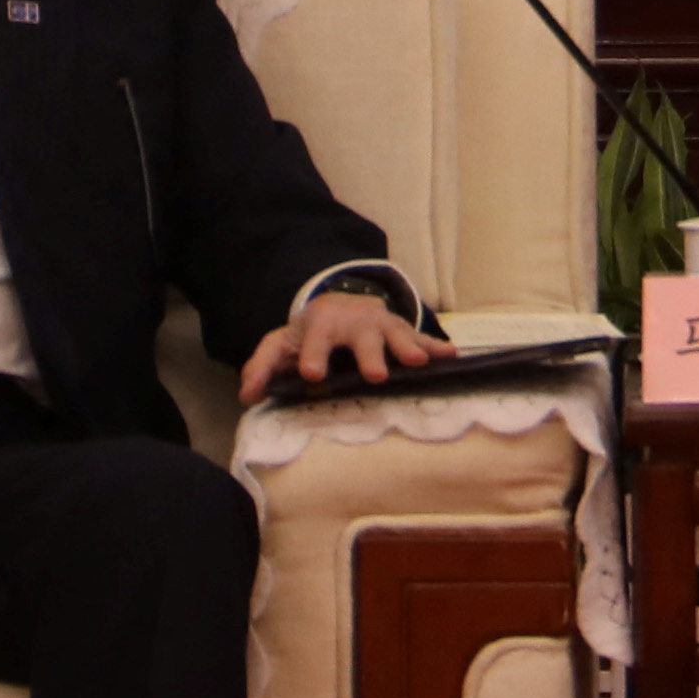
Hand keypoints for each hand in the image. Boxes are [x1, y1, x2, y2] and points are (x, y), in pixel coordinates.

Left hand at [238, 286, 438, 403]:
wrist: (338, 302)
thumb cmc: (309, 333)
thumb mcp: (280, 344)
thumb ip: (262, 367)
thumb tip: (247, 395)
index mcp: (321, 327)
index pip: (315, 341)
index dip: (313, 356)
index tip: (312, 374)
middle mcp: (353, 323)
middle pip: (361, 338)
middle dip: (369, 355)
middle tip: (375, 374)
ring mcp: (380, 326)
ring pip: (395, 335)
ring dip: (407, 347)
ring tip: (417, 363)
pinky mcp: (400, 331)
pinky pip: (420, 338)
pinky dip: (435, 346)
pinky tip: (451, 355)